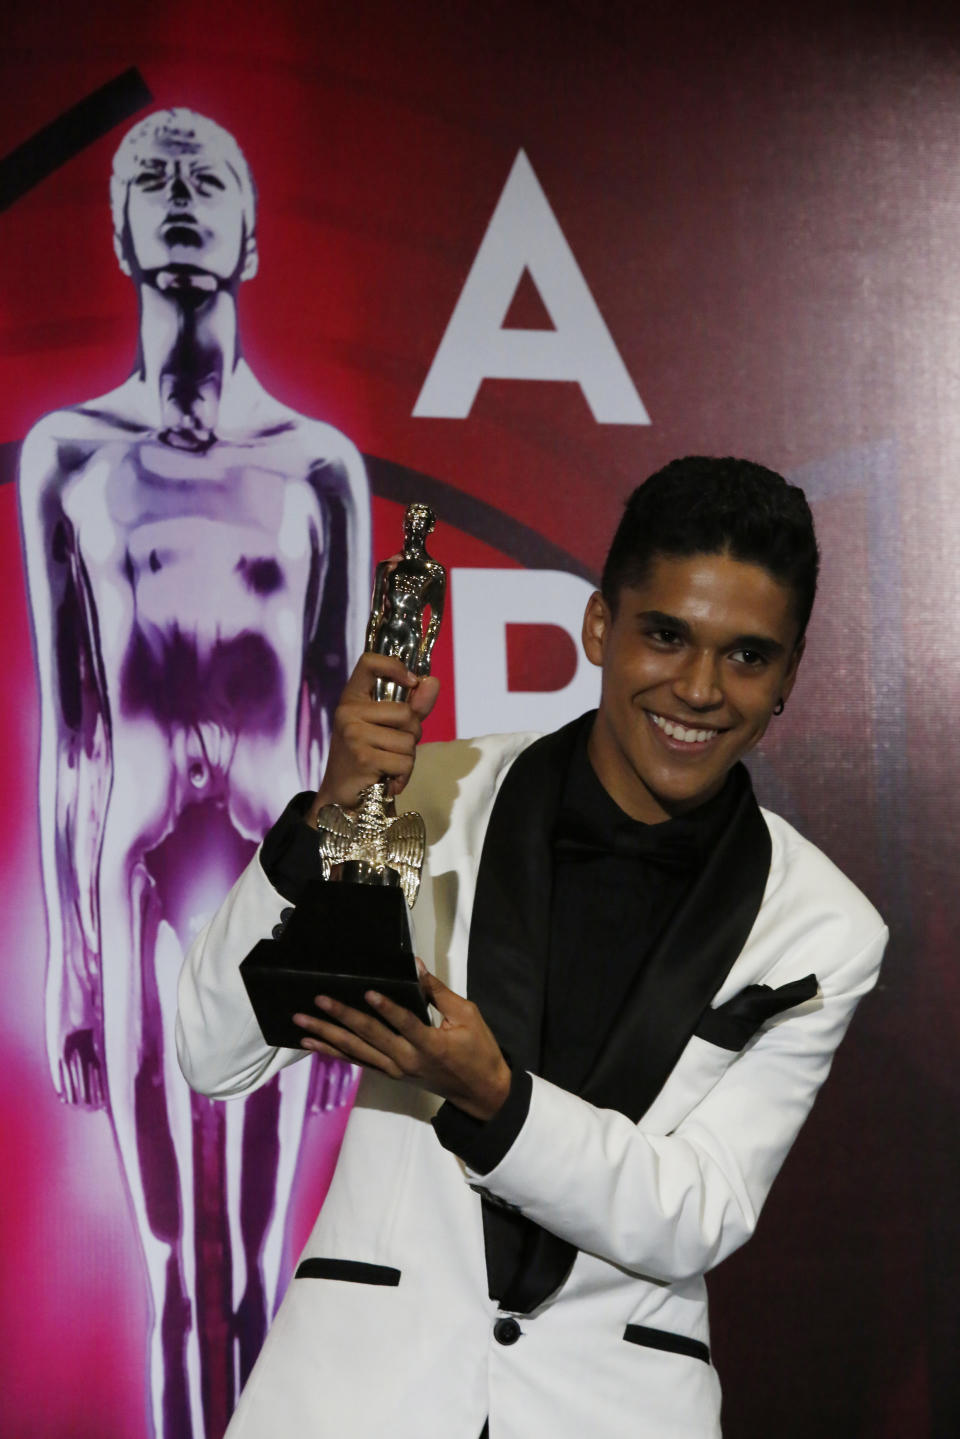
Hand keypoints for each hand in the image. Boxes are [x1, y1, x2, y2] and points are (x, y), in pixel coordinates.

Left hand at [293, 967, 511, 1121]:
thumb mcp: (468, 1016)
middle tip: (318, 1000)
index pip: (404, 1023)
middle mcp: (407, 1060)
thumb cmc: (478, 1050)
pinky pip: (358, 1062)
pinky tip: (315, 1044)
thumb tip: (416, 967)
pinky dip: (334, 1053)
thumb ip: (439, 993)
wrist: (480, 1092)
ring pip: (356, 1052)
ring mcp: (396, 1070)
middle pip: (370, 1037)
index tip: (366, 992)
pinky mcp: (391, 1074)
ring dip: (328, 1037)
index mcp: (431, 1045)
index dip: (386, 1008)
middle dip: (342, 1018)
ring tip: (303, 1023)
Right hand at [308, 652, 439, 816]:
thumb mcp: (387, 727)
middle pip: (406, 713)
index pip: (369, 662)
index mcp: (352, 698)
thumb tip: (433, 681)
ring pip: (409, 741)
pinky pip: (405, 762)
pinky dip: (403, 775)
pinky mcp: (363, 758)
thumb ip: (413, 705)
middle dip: (412, 734)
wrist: (342, 796)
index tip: (412, 681)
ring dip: (407, 758)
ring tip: (387, 765)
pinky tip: (387, 778)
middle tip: (393, 748)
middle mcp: (348, 712)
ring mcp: (354, 735)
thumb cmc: (367, 757)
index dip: (394, 665)